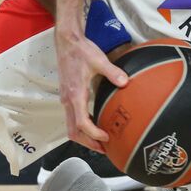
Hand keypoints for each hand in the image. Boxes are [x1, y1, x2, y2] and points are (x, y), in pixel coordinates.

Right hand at [56, 30, 127, 152]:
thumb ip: (113, 72)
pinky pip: (72, 117)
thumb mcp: (99, 60)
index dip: (93, 134)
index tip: (106, 138)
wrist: (67, 41)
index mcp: (75, 94)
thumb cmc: (81, 50)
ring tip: (100, 141)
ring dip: (84, 137)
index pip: (81, 123)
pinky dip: (81, 127)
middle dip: (88, 142)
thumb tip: (125, 82)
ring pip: (71, 126)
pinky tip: (95, 125)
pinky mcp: (67, 96)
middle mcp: (68, 100)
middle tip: (104, 149)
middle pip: (73, 131)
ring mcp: (66, 99)